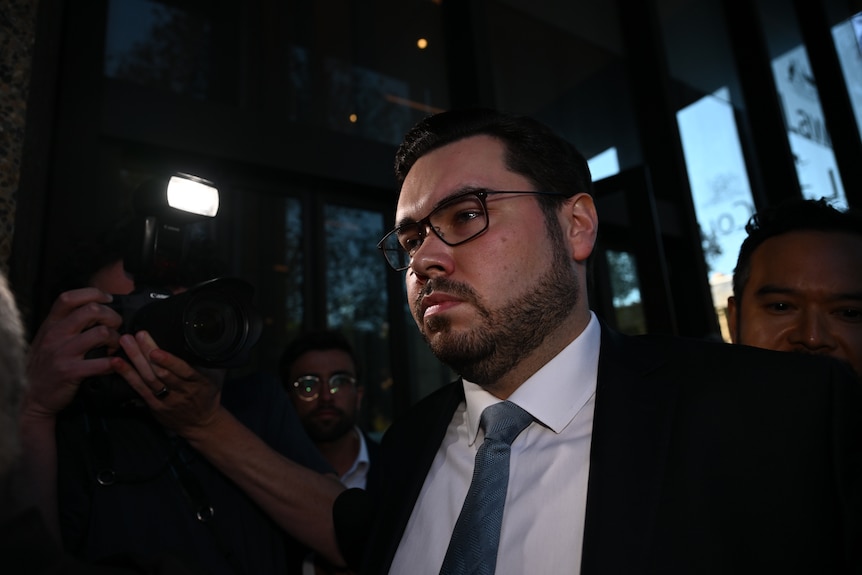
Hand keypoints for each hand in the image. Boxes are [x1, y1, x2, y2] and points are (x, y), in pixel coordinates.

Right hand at [23, 287, 122, 418]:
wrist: (33, 396)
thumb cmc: (46, 365)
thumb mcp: (48, 338)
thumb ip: (65, 323)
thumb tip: (94, 308)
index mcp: (51, 324)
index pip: (70, 298)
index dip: (94, 294)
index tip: (108, 299)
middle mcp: (55, 335)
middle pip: (92, 310)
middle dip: (112, 316)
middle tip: (116, 327)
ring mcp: (63, 352)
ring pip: (101, 333)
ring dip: (116, 339)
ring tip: (114, 346)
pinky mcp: (71, 371)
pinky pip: (102, 362)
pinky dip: (115, 363)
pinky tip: (114, 364)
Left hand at [112, 330, 226, 434]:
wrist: (202, 424)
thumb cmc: (208, 395)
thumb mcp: (216, 376)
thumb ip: (210, 358)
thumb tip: (207, 334)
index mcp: (199, 382)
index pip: (184, 371)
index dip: (169, 362)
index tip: (156, 350)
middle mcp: (182, 391)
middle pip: (161, 373)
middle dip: (148, 352)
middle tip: (138, 335)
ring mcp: (167, 399)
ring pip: (149, 379)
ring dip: (135, 359)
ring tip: (126, 342)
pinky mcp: (154, 405)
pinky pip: (139, 388)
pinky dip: (128, 375)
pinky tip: (117, 363)